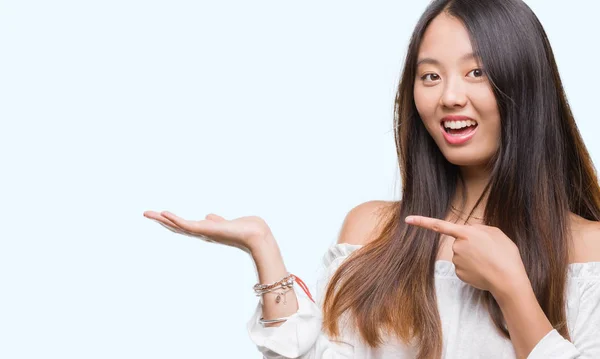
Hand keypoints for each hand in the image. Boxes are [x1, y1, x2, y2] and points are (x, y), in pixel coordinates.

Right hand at [143, 210, 274, 254]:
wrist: (256, 235)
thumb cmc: (246, 229)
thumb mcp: (227, 222)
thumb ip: (216, 220)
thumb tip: (208, 216)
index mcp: (206, 230)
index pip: (185, 225)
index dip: (171, 221)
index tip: (160, 214)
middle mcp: (202, 233)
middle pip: (177, 226)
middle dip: (161, 220)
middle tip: (146, 213)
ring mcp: (203, 232)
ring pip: (178, 226)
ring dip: (162, 219)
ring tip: (148, 213)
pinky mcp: (206, 230)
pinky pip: (187, 224)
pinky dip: (175, 220)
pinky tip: (165, 213)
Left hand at [405, 215, 528, 295]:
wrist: (508, 280)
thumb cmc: (505, 254)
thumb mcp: (495, 233)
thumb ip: (479, 229)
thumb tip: (469, 232)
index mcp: (465, 233)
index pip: (439, 225)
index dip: (422, 222)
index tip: (407, 219)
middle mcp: (457, 247)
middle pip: (459, 242)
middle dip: (471, 245)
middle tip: (489, 251)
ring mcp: (456, 262)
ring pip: (462, 255)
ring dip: (473, 257)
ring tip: (489, 261)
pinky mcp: (459, 274)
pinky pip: (463, 267)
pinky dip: (473, 268)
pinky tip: (484, 270)